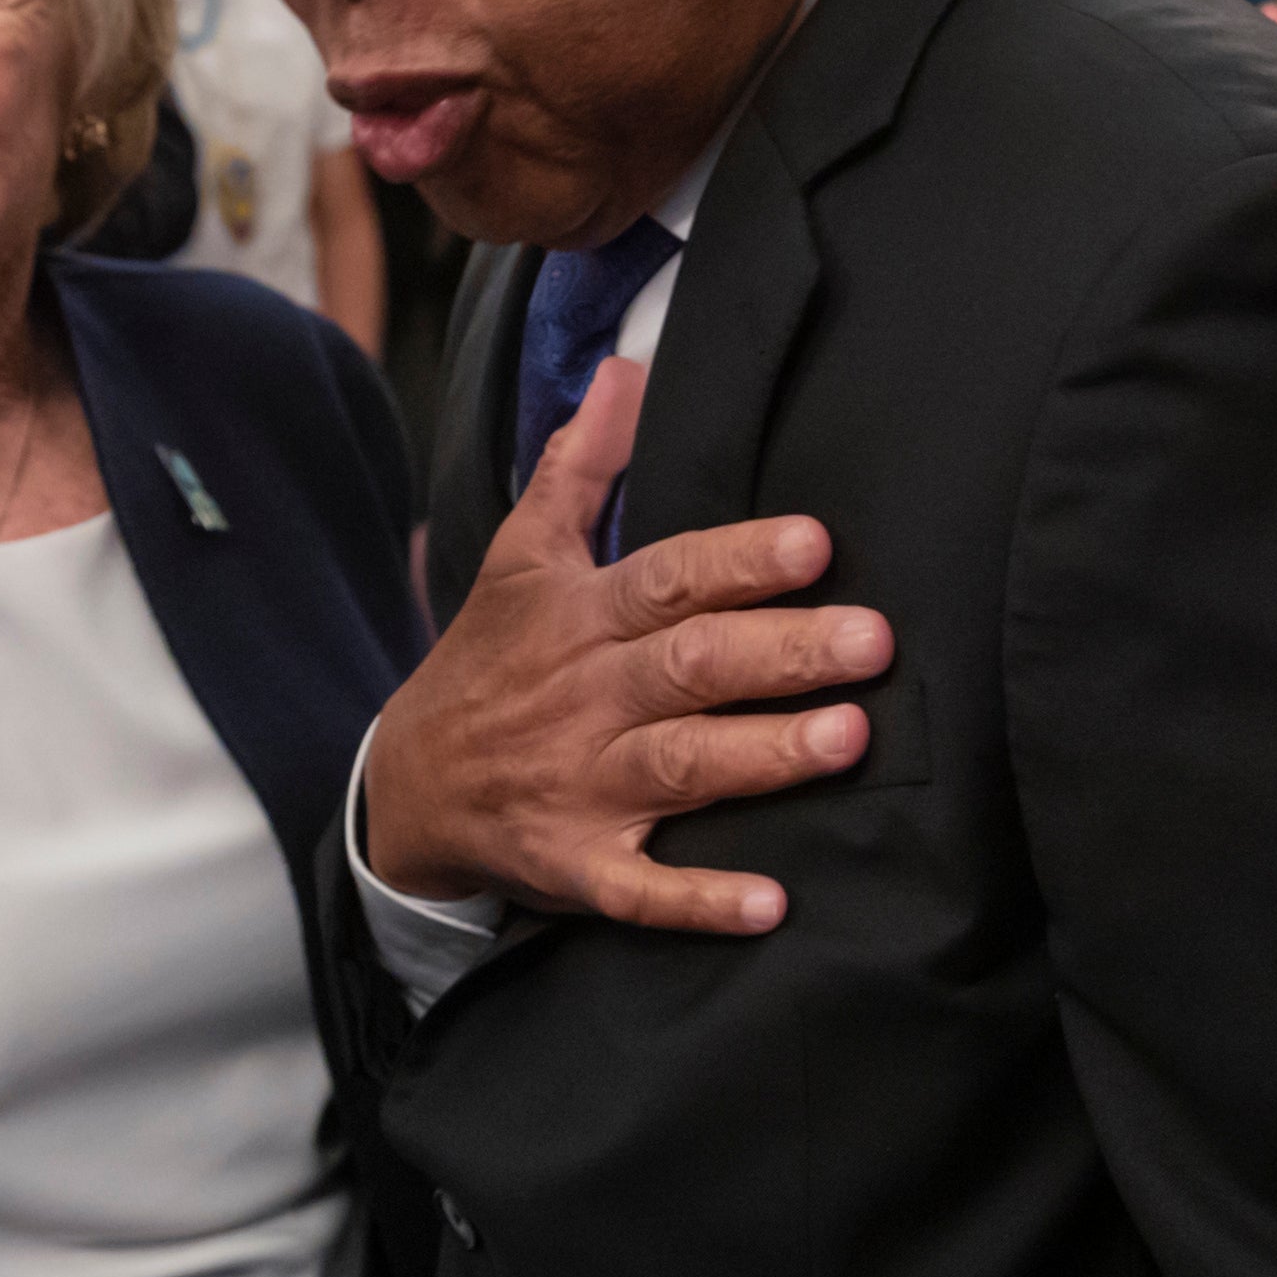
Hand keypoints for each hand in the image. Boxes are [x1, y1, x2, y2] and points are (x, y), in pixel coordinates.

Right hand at [360, 359, 889, 933]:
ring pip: (681, 768)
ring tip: (847, 740)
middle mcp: (586, 699)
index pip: (667, 580)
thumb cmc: (488, 662)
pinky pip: (641, 891)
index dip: (738, 562)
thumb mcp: (519, 557)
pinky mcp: (578, 865)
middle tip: (872, 642)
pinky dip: (700, 901)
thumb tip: (625, 371)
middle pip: (690, 669)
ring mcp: (581, 786)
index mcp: (579, 618)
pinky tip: (770, 905)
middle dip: (782, 654)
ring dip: (763, 757)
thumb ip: (580, 467)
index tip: (814, 543)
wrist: (405, 787)